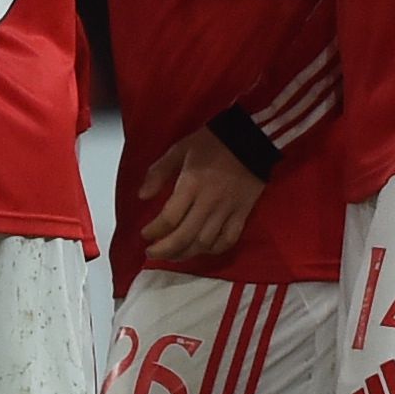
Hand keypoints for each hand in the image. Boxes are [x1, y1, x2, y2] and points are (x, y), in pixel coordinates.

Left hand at [134, 127, 264, 260]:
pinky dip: (213, 250)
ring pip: (204, 243)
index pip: (169, 218)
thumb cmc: (213, 142)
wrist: (252, 138)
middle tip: (152, 253)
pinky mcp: (243, 214)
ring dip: (185, 253)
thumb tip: (142, 196)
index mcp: (191, 184)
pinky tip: (201, 249)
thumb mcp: (180, 149)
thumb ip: (159, 172)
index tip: (144, 234)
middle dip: (165, 250)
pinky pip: (228, 240)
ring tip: (172, 255)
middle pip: (185, 236)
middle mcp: (209, 202)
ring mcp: (228, 210)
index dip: (153, 231)